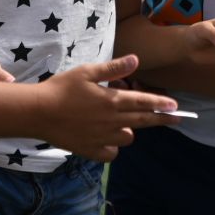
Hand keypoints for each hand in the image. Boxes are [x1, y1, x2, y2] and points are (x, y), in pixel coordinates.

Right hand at [36, 55, 178, 161]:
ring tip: (124, 123)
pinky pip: (111, 154)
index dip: (161, 104)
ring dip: (130, 130)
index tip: (175, 107)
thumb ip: (113, 68)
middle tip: (176, 119)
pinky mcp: (90, 150)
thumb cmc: (61, 88)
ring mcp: (102, 138)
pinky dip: (113, 148)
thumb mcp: (87, 72)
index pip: (143, 102)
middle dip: (161, 119)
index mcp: (111, 100)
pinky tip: (108, 140)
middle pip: (142, 121)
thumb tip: (135, 60)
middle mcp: (111, 121)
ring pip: (127, 138)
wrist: (38, 112)